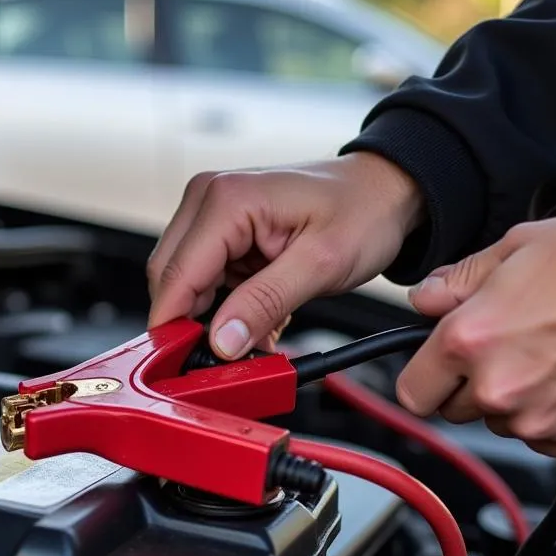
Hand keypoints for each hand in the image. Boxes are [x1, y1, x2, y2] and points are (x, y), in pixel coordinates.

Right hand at [146, 153, 424, 358]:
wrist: (385, 189)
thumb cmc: (363, 212)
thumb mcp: (320, 265)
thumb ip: (265, 303)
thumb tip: (222, 342)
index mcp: (226, 200)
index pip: (176, 276)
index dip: (174, 327)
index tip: (185, 366)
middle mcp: (209, 198)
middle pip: (170, 279)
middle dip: (192, 323)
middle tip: (227, 358)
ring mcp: (213, 212)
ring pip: (185, 283)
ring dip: (212, 316)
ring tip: (258, 330)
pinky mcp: (223, 229)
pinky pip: (205, 279)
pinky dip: (225, 305)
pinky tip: (258, 314)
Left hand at [397, 191, 555, 456]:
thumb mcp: (510, 249)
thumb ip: (456, 282)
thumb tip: (425, 299)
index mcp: (465, 341)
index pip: (411, 393)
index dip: (423, 378)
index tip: (436, 370)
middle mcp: (494, 387)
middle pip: (452, 411)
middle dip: (467, 386)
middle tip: (504, 350)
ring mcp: (533, 418)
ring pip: (497, 423)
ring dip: (509, 401)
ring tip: (544, 356)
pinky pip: (539, 437)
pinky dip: (547, 416)